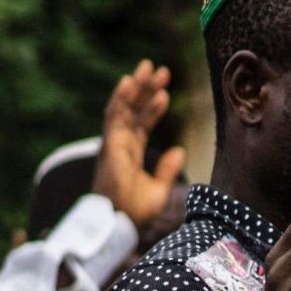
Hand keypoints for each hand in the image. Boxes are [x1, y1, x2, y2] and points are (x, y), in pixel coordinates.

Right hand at [94, 60, 186, 226]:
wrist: (120, 223)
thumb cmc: (135, 212)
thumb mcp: (159, 189)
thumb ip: (167, 169)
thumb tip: (180, 150)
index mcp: (131, 153)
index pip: (142, 123)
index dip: (153, 106)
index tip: (165, 91)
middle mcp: (121, 144)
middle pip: (133, 110)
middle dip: (146, 89)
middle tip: (160, 69)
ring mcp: (114, 143)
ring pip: (124, 107)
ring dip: (137, 87)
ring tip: (149, 67)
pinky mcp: (110, 145)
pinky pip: (115, 117)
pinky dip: (121, 98)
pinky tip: (129, 82)